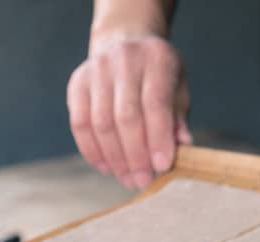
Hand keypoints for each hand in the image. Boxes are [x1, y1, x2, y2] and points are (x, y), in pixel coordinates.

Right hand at [67, 34, 190, 189]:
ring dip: (114, 158)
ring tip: (127, 179)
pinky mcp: (77, 83)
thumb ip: (178, 120)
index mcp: (156, 59)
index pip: (155, 103)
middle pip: (126, 116)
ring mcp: (97, 70)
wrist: (125, 42)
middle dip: (135, 155)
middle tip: (142, 181)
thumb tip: (183, 150)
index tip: (162, 166)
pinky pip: (80, 123)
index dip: (158, 138)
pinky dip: (92, 151)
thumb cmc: (159, 76)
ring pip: (101, 123)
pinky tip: (106, 168)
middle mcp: (124, 59)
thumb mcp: (178, 90)